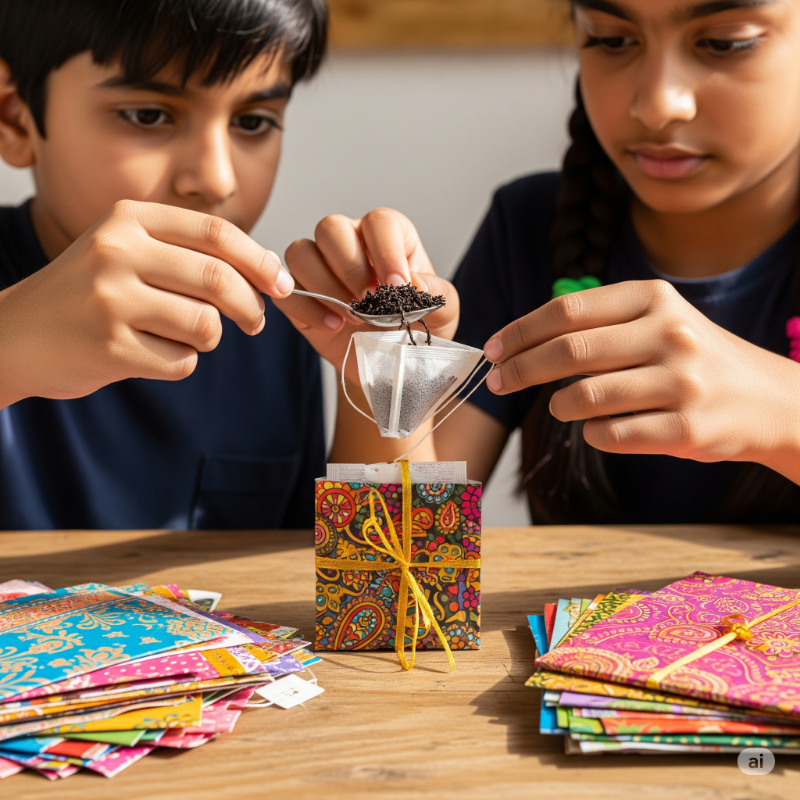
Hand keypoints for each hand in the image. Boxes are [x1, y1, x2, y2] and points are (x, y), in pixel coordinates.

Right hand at [0, 200, 292, 406]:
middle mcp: (117, 252)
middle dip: (252, 308)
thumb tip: (265, 274)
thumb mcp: (125, 250)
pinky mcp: (109, 347)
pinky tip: (150, 354)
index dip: (259, 261)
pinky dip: (180, 363)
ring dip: (209, 338)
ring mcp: (111, 300)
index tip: (282, 283)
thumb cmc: (87, 293)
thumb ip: (186, 251)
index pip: (216, 233)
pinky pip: (182, 362)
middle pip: (220, 281)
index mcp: (128, 219)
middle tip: (256, 323)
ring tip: (182, 336)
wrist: (15, 335)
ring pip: (206, 326)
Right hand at [274, 208, 458, 380]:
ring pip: (301, 251)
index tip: (396, 286)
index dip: (386, 251)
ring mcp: (320, 266)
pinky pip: (286, 289)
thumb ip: (435, 294)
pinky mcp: (300, 294)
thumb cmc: (416, 328)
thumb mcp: (441, 314)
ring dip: (325, 285)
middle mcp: (350, 242)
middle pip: (331, 227)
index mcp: (389, 236)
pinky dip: (307, 307)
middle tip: (369, 301)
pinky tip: (333, 326)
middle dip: (350, 266)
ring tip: (352, 317)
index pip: (380, 222)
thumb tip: (414, 283)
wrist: (391, 363)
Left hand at [483, 280, 799, 468]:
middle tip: (496, 382)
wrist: (768, 400)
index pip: (568, 310)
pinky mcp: (685, 429)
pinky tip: (596, 428)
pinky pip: (608, 435)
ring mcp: (680, 382)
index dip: (520, 331)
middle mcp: (669, 334)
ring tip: (559, 407)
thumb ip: (601, 322)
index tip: (493, 349)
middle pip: (568, 351)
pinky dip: (590, 434)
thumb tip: (523, 339)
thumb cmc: (694, 359)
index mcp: (654, 299)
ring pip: (583, 397)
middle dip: (519, 369)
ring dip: (557, 406)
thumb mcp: (659, 320)